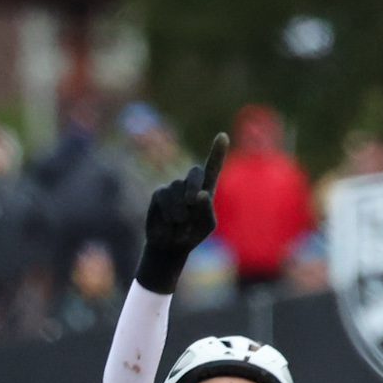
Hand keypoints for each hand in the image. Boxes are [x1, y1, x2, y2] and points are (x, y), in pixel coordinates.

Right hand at [134, 133, 226, 294]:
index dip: (217, 152)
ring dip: (180, 210)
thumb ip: (207, 210)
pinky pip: (164, 197)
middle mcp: (190, 184)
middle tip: (192, 202)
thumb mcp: (206, 226)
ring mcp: (173, 187)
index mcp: (206, 189)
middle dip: (194, 185)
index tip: (223, 136)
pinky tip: (170, 222)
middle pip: (195, 172)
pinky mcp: (159, 194)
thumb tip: (200, 194)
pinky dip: (168, 212)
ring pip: (178, 189)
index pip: (213, 167)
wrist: (170, 245)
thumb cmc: (192, 234)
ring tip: (181, 224)